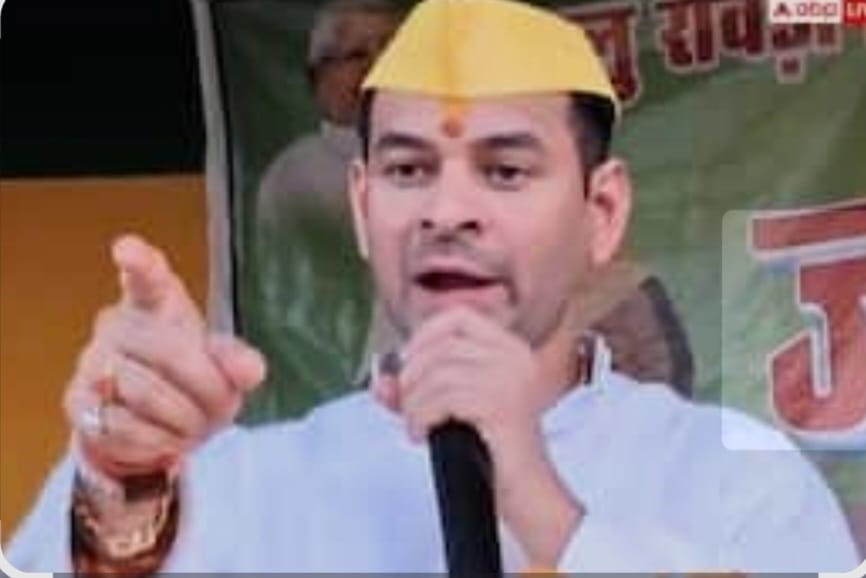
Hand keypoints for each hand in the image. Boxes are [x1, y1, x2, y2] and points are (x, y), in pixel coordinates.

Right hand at [63, 234, 265, 479]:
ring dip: (183, 421)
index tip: (127, 248)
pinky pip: (123, 427)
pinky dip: (156, 442)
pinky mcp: (77, 402)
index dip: (140, 262)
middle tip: (223, 408)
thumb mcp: (223, 369)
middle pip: (169, 353)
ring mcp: (91, 361)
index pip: (148, 277)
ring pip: (146, 394)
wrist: (150, 426)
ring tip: (193, 426)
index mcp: (157, 304)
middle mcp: (117, 324)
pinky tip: (165, 439)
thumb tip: (251, 369)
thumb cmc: (190, 381)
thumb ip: (239, 363)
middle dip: (207, 388)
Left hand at [372, 306, 582, 565]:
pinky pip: (440, 398)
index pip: (459, 316)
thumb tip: (380, 381)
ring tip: (417, 425)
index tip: (408, 365)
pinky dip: (420, 417)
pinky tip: (422, 436)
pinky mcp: (501, 406)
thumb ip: (415, 391)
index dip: (424, 335)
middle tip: (409, 407)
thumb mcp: (450, 409)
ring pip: (437, 373)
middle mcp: (516, 358)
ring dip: (413, 403)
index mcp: (511, 350)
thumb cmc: (490, 452)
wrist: (527, 495)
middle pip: (442, 345)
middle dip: (412, 376)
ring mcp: (512, 380)